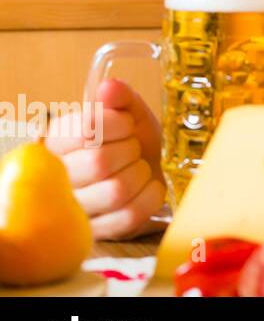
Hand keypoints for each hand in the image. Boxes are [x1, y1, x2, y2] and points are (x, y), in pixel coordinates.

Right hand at [44, 79, 166, 239]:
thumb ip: (120, 97)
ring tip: (137, 168)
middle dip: (130, 151)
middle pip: (100, 162)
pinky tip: (148, 186)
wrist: (145, 172)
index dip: (116, 124)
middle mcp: (56, 177)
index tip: (125, 125)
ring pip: (116, 191)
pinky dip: (150, 196)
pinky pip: (130, 215)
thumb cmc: (130, 142)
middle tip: (132, 149)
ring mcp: (74, 208)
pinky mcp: (97, 232)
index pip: (85, 129)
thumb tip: (108, 88)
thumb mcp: (129, 113)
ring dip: (140, 174)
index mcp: (57, 140)